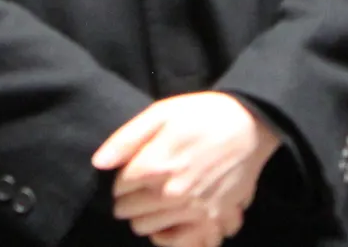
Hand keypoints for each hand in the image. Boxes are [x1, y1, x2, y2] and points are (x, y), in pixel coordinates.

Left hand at [92, 93, 281, 246]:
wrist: (250, 124)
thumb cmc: (202, 114)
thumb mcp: (161, 113)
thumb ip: (126, 139)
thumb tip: (98, 163)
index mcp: (154, 165)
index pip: (119, 188)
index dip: (123, 179)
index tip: (133, 171)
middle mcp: (170, 193)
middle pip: (129, 212)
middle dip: (129, 200)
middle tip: (142, 187)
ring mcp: (192, 209)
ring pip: (147, 229)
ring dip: (146, 217)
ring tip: (156, 201)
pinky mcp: (213, 219)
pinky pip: (180, 242)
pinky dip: (171, 235)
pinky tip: (172, 220)